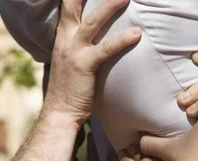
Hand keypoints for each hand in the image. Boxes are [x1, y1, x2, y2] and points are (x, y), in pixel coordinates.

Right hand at [43, 0, 141, 124]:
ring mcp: (74, 52)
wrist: (60, 112)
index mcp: (62, 38)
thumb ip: (79, 47)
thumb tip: (95, 40)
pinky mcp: (85, 65)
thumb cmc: (70, 89)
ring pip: (93, 22)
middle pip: (73, 5)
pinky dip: (122, 40)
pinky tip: (137, 34)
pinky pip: (106, 49)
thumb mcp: (71, 62)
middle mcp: (65, 40)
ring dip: (110, 6)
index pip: (67, 7)